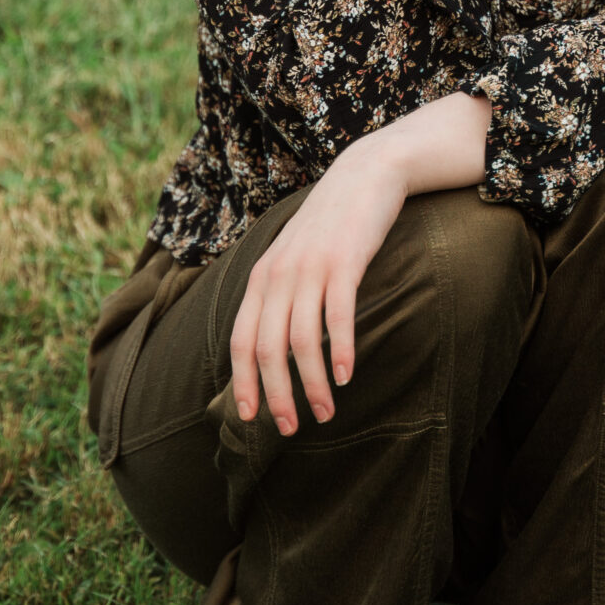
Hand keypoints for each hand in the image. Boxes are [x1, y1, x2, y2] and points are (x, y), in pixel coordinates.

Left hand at [230, 143, 408, 432]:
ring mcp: (310, 268)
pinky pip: (336, 314)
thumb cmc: (330, 226)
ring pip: (302, 340)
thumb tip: (272, 346)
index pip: (242, 340)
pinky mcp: (344, 262)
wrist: (363, 175)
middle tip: (291, 428)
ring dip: (312, 383)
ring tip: (326, 413)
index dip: (243, 382)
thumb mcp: (292, 257)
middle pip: (268, 348)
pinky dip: (339, 349)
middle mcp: (278, 274)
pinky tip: (345, 376)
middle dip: (277, 394)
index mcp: (261, 278)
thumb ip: (279, 294)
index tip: (251, 418)